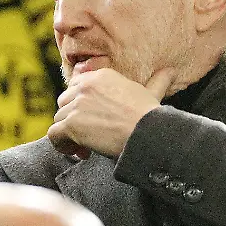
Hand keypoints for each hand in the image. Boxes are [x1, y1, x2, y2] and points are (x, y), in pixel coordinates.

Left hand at [48, 67, 174, 158]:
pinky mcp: (71, 124)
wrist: (147, 133)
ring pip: (59, 119)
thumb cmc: (151, 116)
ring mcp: (76, 105)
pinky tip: (77, 153)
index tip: (93, 121)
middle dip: (73, 119)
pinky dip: (62, 145)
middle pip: (65, 102)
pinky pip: (54, 135)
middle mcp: (85, 86)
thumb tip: (170, 72)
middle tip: (88, 136)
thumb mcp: (152, 93)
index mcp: (101, 76)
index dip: (82, 105)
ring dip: (69, 135)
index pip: (76, 87)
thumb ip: (156, 82)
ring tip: (85, 148)